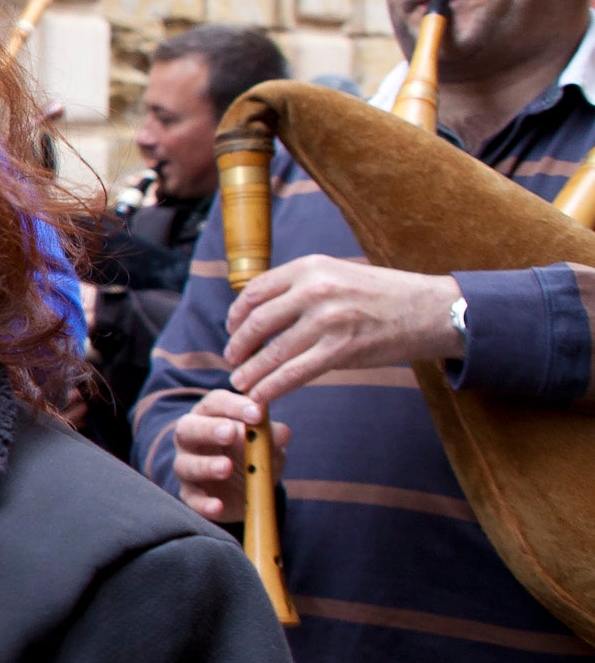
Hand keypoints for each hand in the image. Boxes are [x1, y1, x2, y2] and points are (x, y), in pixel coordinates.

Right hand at [172, 389, 291, 522]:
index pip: (215, 403)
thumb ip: (272, 437)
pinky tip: (218, 505)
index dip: (234, 406)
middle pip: (188, 428)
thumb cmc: (253, 456)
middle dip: (209, 429)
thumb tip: (282, 433)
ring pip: (185, 464)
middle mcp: (191, 440)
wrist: (248, 493)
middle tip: (230, 432)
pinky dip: (204, 503)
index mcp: (210, 417)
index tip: (257, 414)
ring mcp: (187, 467)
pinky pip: (191, 499)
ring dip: (206, 465)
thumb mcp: (268, 445)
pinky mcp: (190, 495)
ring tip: (227, 468)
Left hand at [224, 256, 463, 404]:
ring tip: (241, 383)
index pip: (255, 291)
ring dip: (251, 371)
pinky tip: (262, 395)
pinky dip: (273, 387)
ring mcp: (328, 320)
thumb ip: (301, 287)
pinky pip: (295, 373)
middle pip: (257, 321)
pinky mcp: (342, 349)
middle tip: (232, 359)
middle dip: (239, 345)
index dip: (236, 314)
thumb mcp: (337, 273)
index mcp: (310, 267)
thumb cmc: (381, 294)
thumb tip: (260, 312)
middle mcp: (315, 289)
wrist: (430, 309)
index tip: (231, 329)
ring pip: (273, 351)